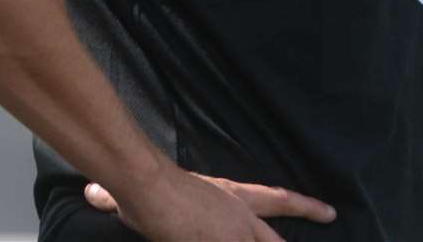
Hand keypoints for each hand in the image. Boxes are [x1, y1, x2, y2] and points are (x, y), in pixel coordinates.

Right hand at [86, 167, 335, 241]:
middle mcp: (239, 217)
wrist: (150, 185)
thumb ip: (119, 200)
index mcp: (231, 197)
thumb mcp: (144, 194)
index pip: (276, 200)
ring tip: (309, 231)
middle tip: (328, 221)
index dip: (304, 207)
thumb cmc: (146, 186)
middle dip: (299, 232)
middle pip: (275, 238)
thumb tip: (91, 193)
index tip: (330, 212)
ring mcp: (233, 236)